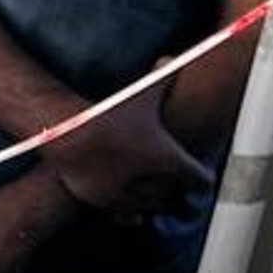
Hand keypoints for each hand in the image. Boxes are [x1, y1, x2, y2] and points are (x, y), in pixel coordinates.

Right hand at [40, 91, 211, 216]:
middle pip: (176, 197)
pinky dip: (130, 211)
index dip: (202, 178)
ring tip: (154, 190)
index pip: (200, 180)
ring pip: (151, 208)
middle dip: (177, 190)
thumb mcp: (140, 92)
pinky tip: (132, 207)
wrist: (70, 131)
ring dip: (154, 201)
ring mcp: (126, 195)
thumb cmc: (109, 111)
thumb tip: (173, 57)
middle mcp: (151, 182)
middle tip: (177, 184)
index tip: (200, 176)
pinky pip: (124, 215)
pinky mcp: (103, 202)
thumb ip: (161, 77)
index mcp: (167, 159)